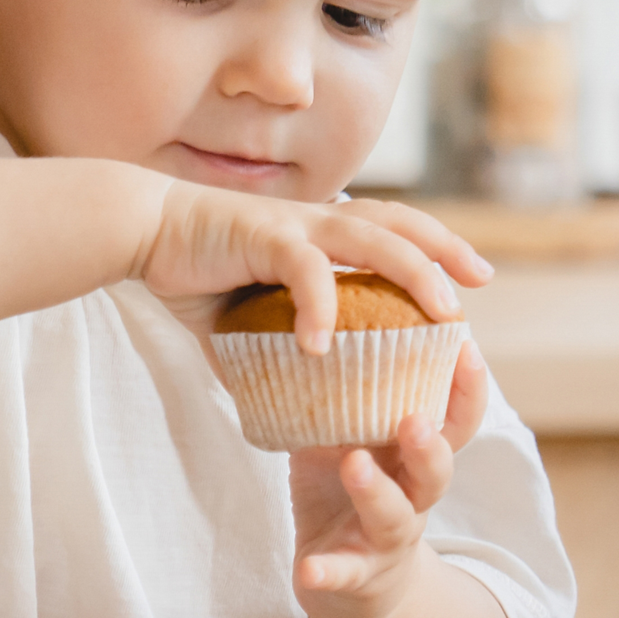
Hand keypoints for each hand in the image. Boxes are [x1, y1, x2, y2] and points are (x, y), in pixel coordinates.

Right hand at [140, 185, 484, 349]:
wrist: (139, 229)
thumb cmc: (190, 266)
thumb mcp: (241, 315)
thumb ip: (265, 347)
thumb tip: (272, 396)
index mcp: (317, 233)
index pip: (390, 231)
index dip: (433, 249)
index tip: (469, 277)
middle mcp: (316, 221)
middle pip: (399, 225)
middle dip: (444, 250)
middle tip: (479, 281)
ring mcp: (294, 225)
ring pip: (372, 240)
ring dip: (412, 274)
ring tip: (442, 312)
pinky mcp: (263, 236)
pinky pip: (305, 271)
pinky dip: (320, 307)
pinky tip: (323, 346)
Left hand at [291, 343, 493, 617]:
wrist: (350, 584)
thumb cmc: (352, 492)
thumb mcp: (354, 437)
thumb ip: (348, 393)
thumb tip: (322, 313)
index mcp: (414, 458)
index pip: (454, 421)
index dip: (467, 389)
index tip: (466, 346)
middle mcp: (412, 498)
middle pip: (437, 472)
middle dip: (430, 446)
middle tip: (414, 418)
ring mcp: (385, 540)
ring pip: (394, 518)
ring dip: (376, 493)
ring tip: (354, 465)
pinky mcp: (351, 575)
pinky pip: (341, 575)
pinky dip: (327, 573)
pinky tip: (308, 571)